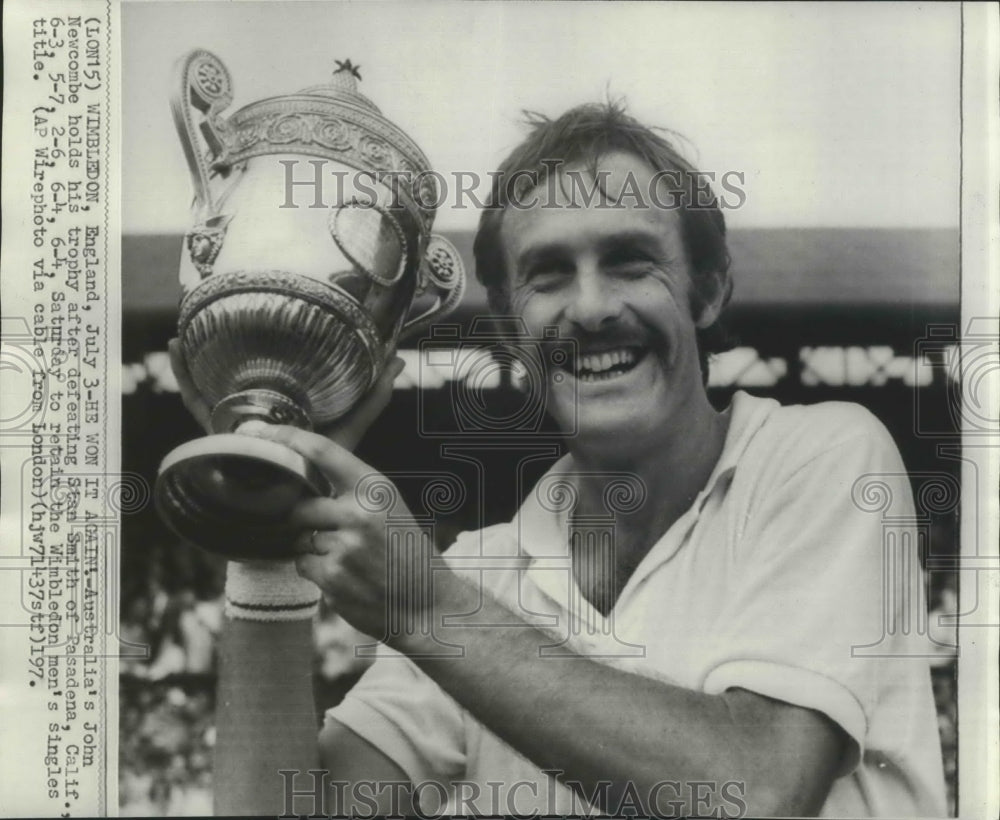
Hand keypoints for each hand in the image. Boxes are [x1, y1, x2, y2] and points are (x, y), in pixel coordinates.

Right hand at [168, 337, 405, 450]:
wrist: (303, 504)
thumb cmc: (328, 467)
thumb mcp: (352, 424)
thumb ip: (373, 396)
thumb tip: (396, 359)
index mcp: (286, 407)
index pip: (273, 373)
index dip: (264, 348)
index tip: (259, 315)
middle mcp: (259, 412)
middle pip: (234, 378)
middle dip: (220, 353)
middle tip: (208, 320)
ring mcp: (238, 423)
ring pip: (211, 388)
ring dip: (195, 361)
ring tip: (183, 333)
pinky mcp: (222, 435)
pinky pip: (199, 406)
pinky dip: (186, 379)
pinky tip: (177, 353)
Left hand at [247, 424, 421, 639]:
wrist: (427, 605)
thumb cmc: (407, 554)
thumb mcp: (390, 509)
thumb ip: (352, 492)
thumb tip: (303, 477)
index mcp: (375, 488)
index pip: (322, 451)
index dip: (288, 438)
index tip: (263, 432)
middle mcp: (358, 513)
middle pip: (300, 505)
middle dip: (306, 520)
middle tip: (332, 534)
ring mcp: (343, 546)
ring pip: (300, 538)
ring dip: (314, 548)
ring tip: (348, 559)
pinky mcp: (332, 577)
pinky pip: (303, 565)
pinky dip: (316, 571)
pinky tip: (345, 576)